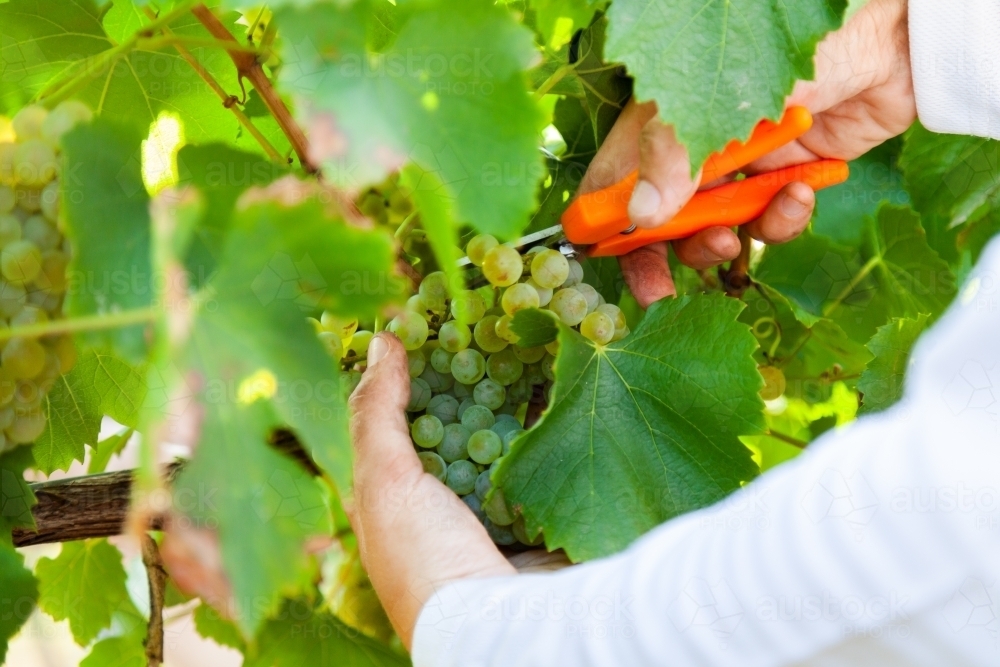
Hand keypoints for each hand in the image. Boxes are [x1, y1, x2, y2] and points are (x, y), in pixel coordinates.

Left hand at [346, 333, 514, 648]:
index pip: (388, 424)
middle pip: (445, 427)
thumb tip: (381, 341)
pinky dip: (543, 427)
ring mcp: (484, 511)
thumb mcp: (383, 480)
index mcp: (387, 501)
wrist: (503, 625)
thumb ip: (378, 413)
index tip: (419, 325)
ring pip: (492, 438)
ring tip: (521, 344)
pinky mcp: (529, 515)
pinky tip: (554, 389)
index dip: (399, 377)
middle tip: (479, 326)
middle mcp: (433, 505)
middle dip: (460, 381)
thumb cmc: (424, 557)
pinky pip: (534, 458)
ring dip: (506, 399)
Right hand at [579, 0, 914, 306]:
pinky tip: (798, 195)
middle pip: (658, 216)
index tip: (603, 260)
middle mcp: (694, 145)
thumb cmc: (793, 44)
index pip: (613, 178)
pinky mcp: (783, 176)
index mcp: (661, 119)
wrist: (893, 36)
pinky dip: (780, 221)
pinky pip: (768, 220)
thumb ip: (673, 155)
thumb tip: (640, 219)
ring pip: (714, 226)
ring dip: (722, 241)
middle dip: (659, 257)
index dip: (603, 222)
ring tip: (738, 236)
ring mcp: (740, 164)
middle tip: (662, 294)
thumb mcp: (719, 95)